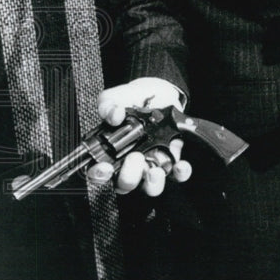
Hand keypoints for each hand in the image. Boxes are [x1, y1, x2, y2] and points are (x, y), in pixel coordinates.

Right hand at [89, 78, 191, 195]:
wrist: (158, 93)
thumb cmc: (132, 100)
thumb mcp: (115, 98)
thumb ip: (108, 105)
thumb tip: (114, 115)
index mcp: (111, 152)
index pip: (99, 173)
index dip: (99, 176)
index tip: (105, 168)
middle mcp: (130, 163)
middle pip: (125, 184)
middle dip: (129, 176)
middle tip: (134, 157)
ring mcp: (151, 163)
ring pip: (150, 186)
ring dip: (153, 183)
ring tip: (155, 170)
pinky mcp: (172, 160)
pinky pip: (177, 174)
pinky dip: (180, 173)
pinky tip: (179, 164)